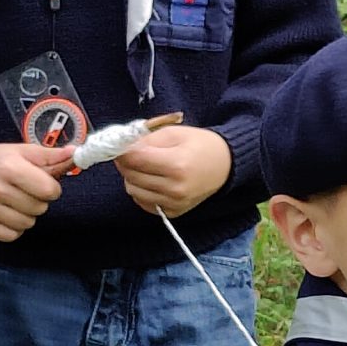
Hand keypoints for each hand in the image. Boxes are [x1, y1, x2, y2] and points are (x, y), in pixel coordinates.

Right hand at [0, 141, 70, 240]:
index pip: (49, 191)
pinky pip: (11, 236)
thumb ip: (52, 156)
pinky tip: (5, 213)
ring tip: (14, 201)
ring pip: (26, 224)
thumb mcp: (25, 152)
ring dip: (26, 215)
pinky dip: (13, 228)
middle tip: (24, 191)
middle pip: (39, 209)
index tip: (41, 183)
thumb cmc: (1, 161)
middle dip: (38, 201)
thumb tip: (75, 154)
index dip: (51, 188)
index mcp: (8, 167)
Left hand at [114, 125, 232, 215]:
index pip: (134, 159)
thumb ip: (146, 139)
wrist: (225, 166)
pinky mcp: (174, 212)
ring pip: (133, 191)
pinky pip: (143, 203)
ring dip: (133, 177)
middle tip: (133, 153)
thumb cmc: (200, 145)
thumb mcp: (174, 133)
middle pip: (131, 176)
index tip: (121, 145)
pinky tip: (153, 180)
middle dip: (127, 163)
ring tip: (145, 167)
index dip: (123, 150)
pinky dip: (142, 191)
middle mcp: (175, 188)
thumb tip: (122, 147)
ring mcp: (175, 203)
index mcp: (177, 165)